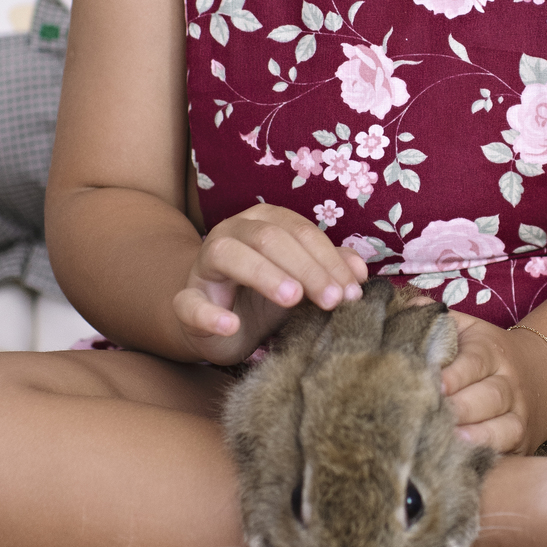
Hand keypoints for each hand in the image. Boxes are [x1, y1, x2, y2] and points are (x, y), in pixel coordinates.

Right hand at [173, 205, 367, 364]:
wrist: (218, 324)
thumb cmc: (264, 297)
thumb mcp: (301, 282)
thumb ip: (328, 269)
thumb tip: (360, 272)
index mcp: (263, 222)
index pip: (300, 232)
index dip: (328, 259)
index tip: (352, 291)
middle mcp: (232, 233)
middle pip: (269, 238)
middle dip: (306, 268)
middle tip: (332, 300)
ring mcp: (204, 264)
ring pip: (229, 255)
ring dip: (264, 275)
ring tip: (292, 299)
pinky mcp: (186, 299)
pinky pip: (190, 302)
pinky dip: (210, 313)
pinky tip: (231, 324)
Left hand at [440, 313, 546, 453]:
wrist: (540, 376)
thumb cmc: (485, 354)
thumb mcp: (467, 329)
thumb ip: (437, 320)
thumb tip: (406, 308)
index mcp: (491, 351)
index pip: (474, 362)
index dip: (454, 376)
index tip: (432, 386)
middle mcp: (509, 383)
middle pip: (488, 397)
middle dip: (460, 408)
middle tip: (431, 416)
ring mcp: (519, 415)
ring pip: (502, 427)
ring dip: (475, 436)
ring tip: (449, 441)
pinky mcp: (522, 442)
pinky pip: (508, 450)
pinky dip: (488, 455)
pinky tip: (465, 460)